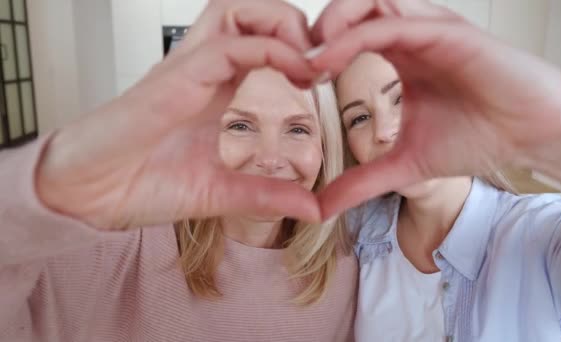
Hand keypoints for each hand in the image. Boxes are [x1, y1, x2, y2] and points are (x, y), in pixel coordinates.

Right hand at [36, 0, 320, 228]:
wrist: (90, 195)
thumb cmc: (143, 185)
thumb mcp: (223, 193)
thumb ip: (268, 195)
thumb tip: (313, 207)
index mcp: (215, 89)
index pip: (259, 40)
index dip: (298, 48)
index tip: (324, 80)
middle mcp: (203, 69)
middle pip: (249, 10)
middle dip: (293, 24)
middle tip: (319, 62)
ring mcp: (188, 69)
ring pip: (236, 8)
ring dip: (281, 24)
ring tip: (307, 61)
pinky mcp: (175, 78)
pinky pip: (227, 44)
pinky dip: (270, 50)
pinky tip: (294, 74)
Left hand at [311, 0, 560, 216]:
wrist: (531, 135)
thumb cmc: (477, 138)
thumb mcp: (404, 164)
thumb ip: (362, 181)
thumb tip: (320, 208)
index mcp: (402, 53)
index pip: (348, 32)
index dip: (316, 51)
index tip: (295, 81)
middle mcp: (411, 32)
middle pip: (352, 7)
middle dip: (316, 30)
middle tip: (293, 65)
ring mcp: (428, 27)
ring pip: (368, 2)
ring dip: (331, 24)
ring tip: (308, 60)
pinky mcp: (446, 32)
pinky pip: (391, 23)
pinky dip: (353, 38)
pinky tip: (327, 63)